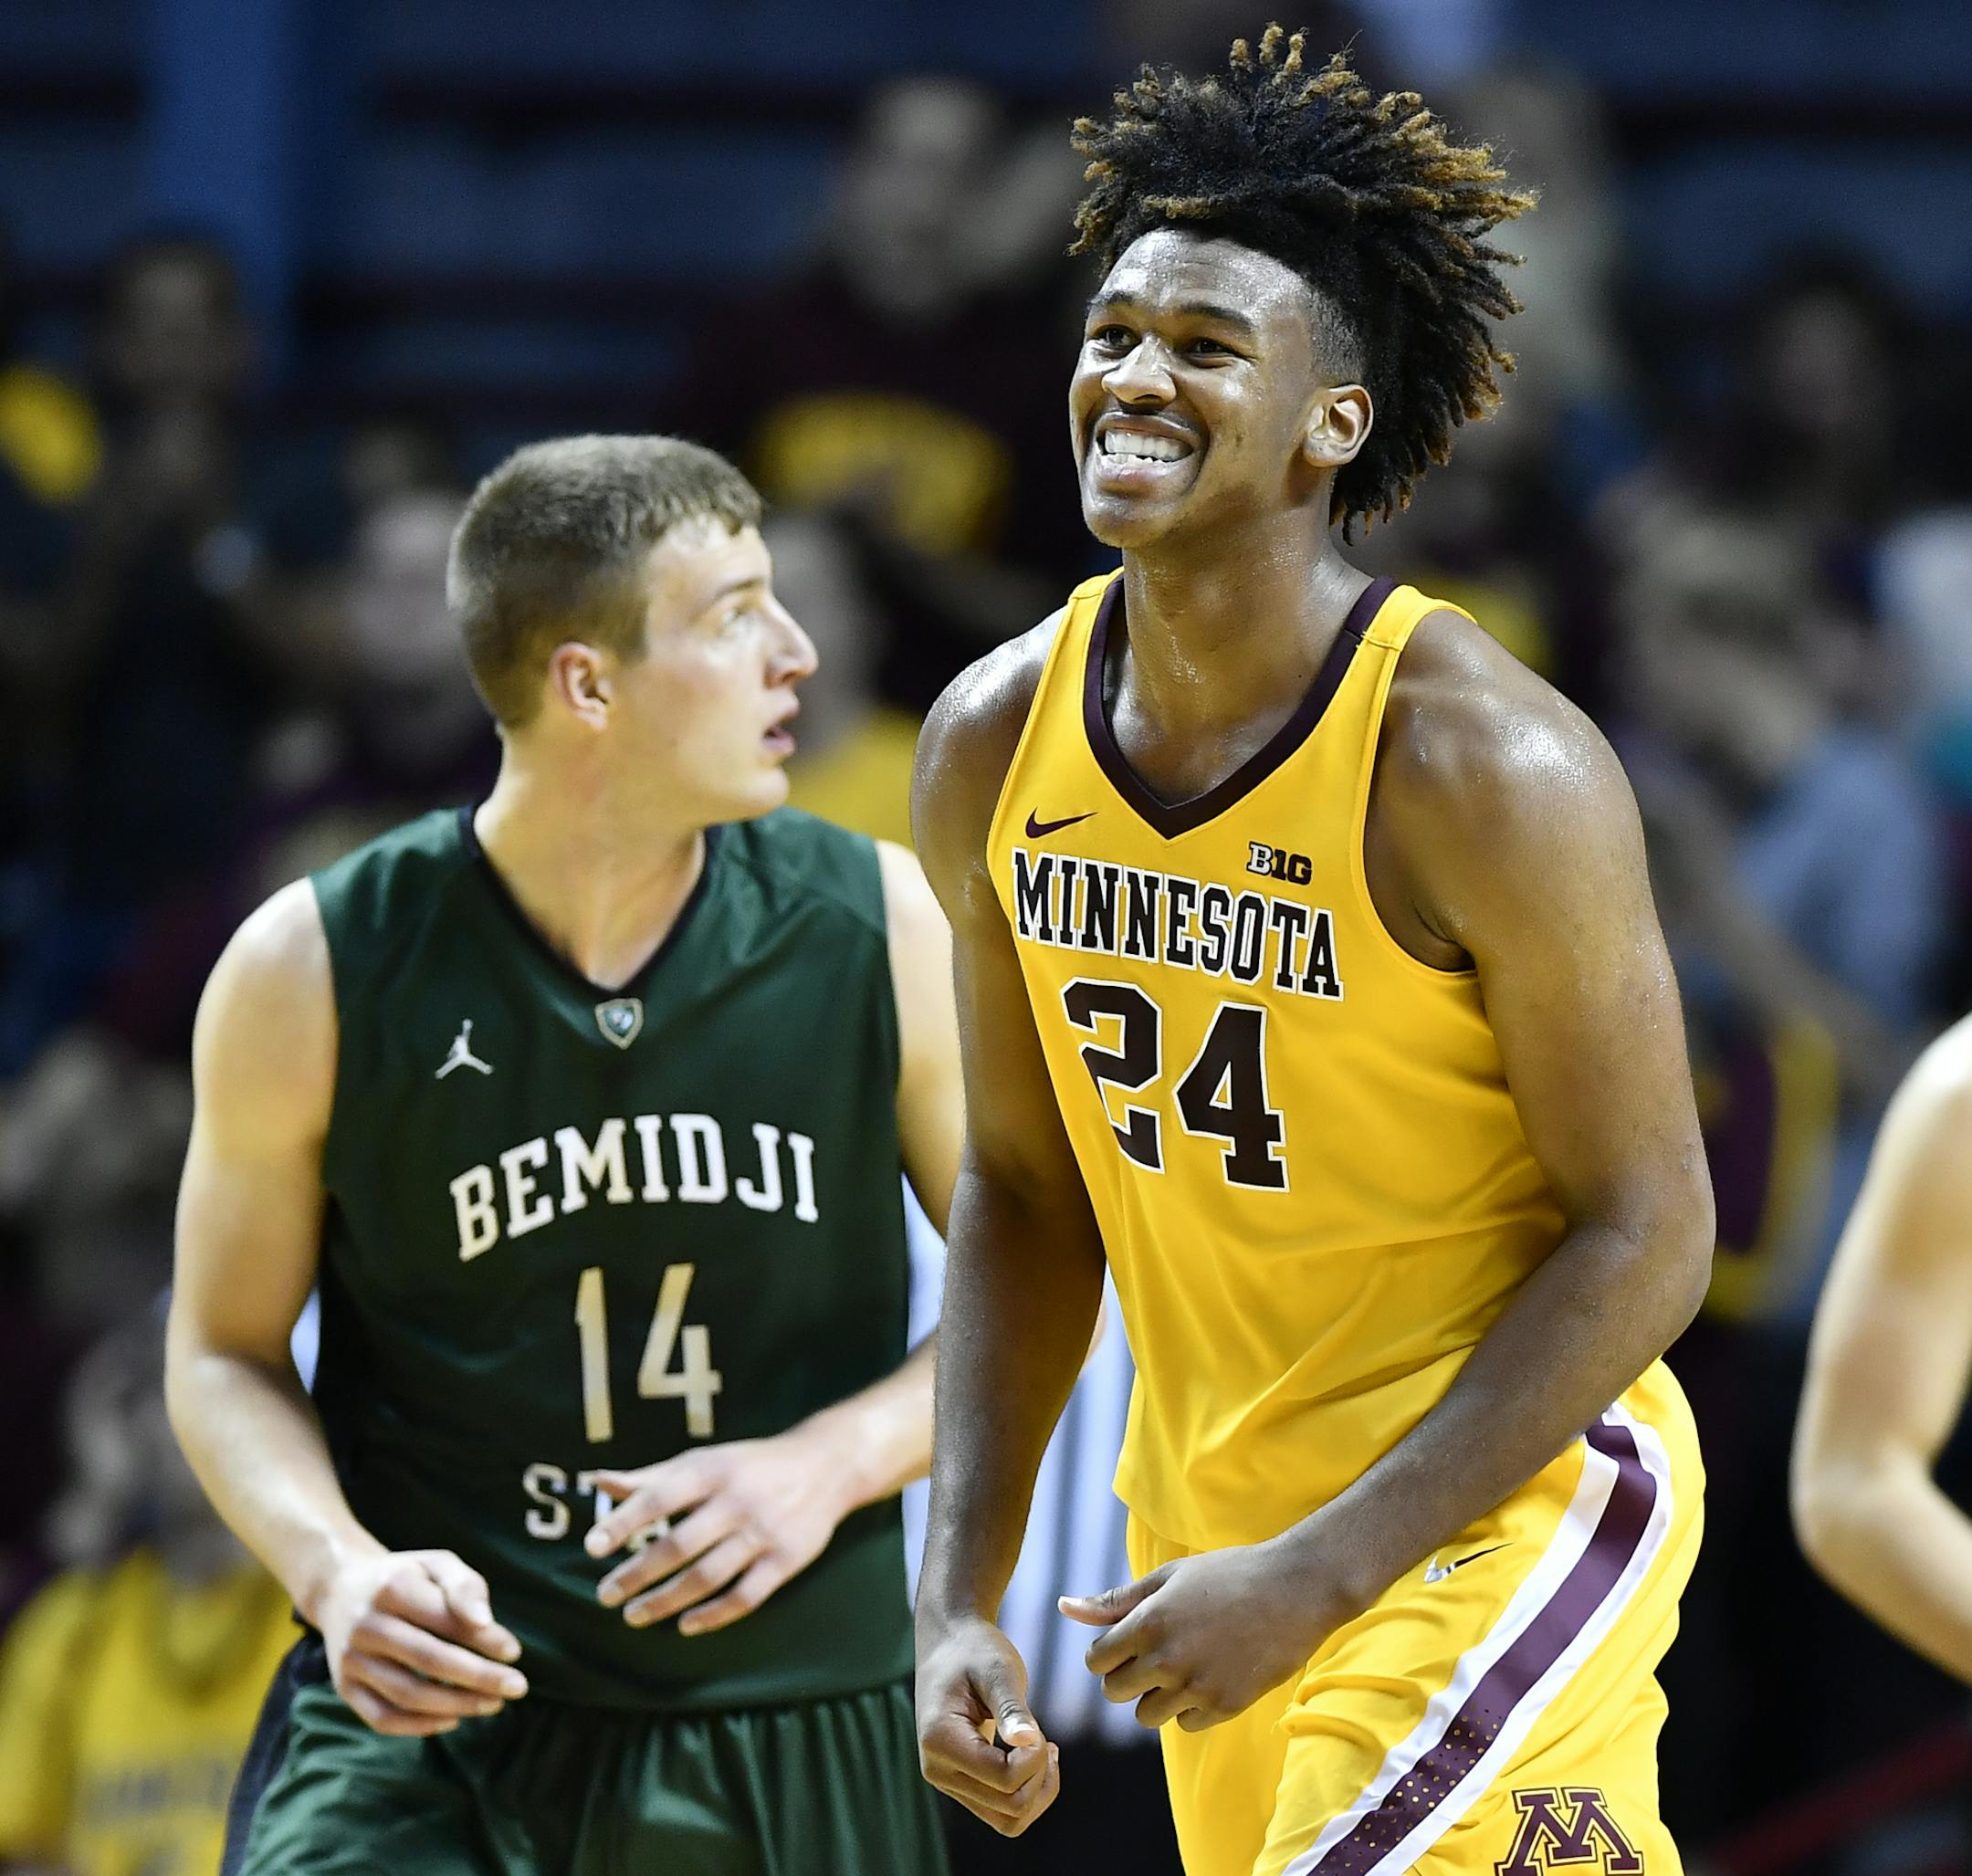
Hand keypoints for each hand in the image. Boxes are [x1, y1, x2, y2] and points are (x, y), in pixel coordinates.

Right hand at [316, 1548, 527, 1737]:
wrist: (340, 1590)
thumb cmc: (405, 1577)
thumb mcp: (436, 1564)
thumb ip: (464, 1586)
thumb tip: (485, 1622)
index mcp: (392, 1588)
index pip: (444, 1619)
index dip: (483, 1639)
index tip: (514, 1653)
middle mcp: (366, 1626)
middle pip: (428, 1659)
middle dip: (478, 1677)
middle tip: (517, 1687)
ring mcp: (350, 1660)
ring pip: (407, 1694)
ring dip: (456, 1704)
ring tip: (493, 1704)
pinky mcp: (344, 1687)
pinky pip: (383, 1718)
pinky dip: (420, 1726)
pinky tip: (454, 1719)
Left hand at [585, 1429, 850, 1634]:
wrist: (827, 1465)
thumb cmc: (750, 1465)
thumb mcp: (704, 1460)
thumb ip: (651, 1477)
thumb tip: (597, 1481)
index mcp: (712, 1471)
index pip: (660, 1497)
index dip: (624, 1522)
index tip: (592, 1547)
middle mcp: (737, 1501)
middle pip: (680, 1544)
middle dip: (638, 1573)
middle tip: (605, 1594)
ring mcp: (764, 1533)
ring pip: (708, 1576)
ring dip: (666, 1600)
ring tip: (633, 1615)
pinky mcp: (786, 1561)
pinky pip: (746, 1596)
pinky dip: (714, 1615)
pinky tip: (685, 1625)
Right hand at [915, 1613, 1059, 1836]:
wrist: (950, 1642)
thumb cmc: (975, 1649)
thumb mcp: (998, 1669)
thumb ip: (1012, 1708)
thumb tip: (1028, 1743)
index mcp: (940, 1741)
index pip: (1004, 1778)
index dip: (1035, 1758)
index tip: (1035, 1726)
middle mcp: (938, 1771)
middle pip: (1010, 1808)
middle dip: (1039, 1774)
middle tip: (1041, 1735)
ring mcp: (948, 1782)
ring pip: (1009, 1821)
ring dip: (1038, 1792)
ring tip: (1045, 1750)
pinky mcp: (962, 1784)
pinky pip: (1002, 1813)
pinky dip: (1028, 1793)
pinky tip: (1035, 1757)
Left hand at [1061, 1540, 1330, 1731]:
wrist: (1295, 1589)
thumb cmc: (1228, 1574)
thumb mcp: (1169, 1578)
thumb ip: (1115, 1600)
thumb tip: (1064, 1607)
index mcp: (1148, 1622)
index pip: (1096, 1660)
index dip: (1107, 1652)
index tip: (1126, 1643)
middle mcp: (1167, 1659)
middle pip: (1115, 1692)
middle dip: (1126, 1676)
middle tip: (1154, 1654)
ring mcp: (1197, 1686)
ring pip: (1147, 1715)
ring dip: (1157, 1696)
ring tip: (1184, 1665)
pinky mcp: (1226, 1706)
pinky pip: (1186, 1724)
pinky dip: (1191, 1708)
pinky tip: (1209, 1677)